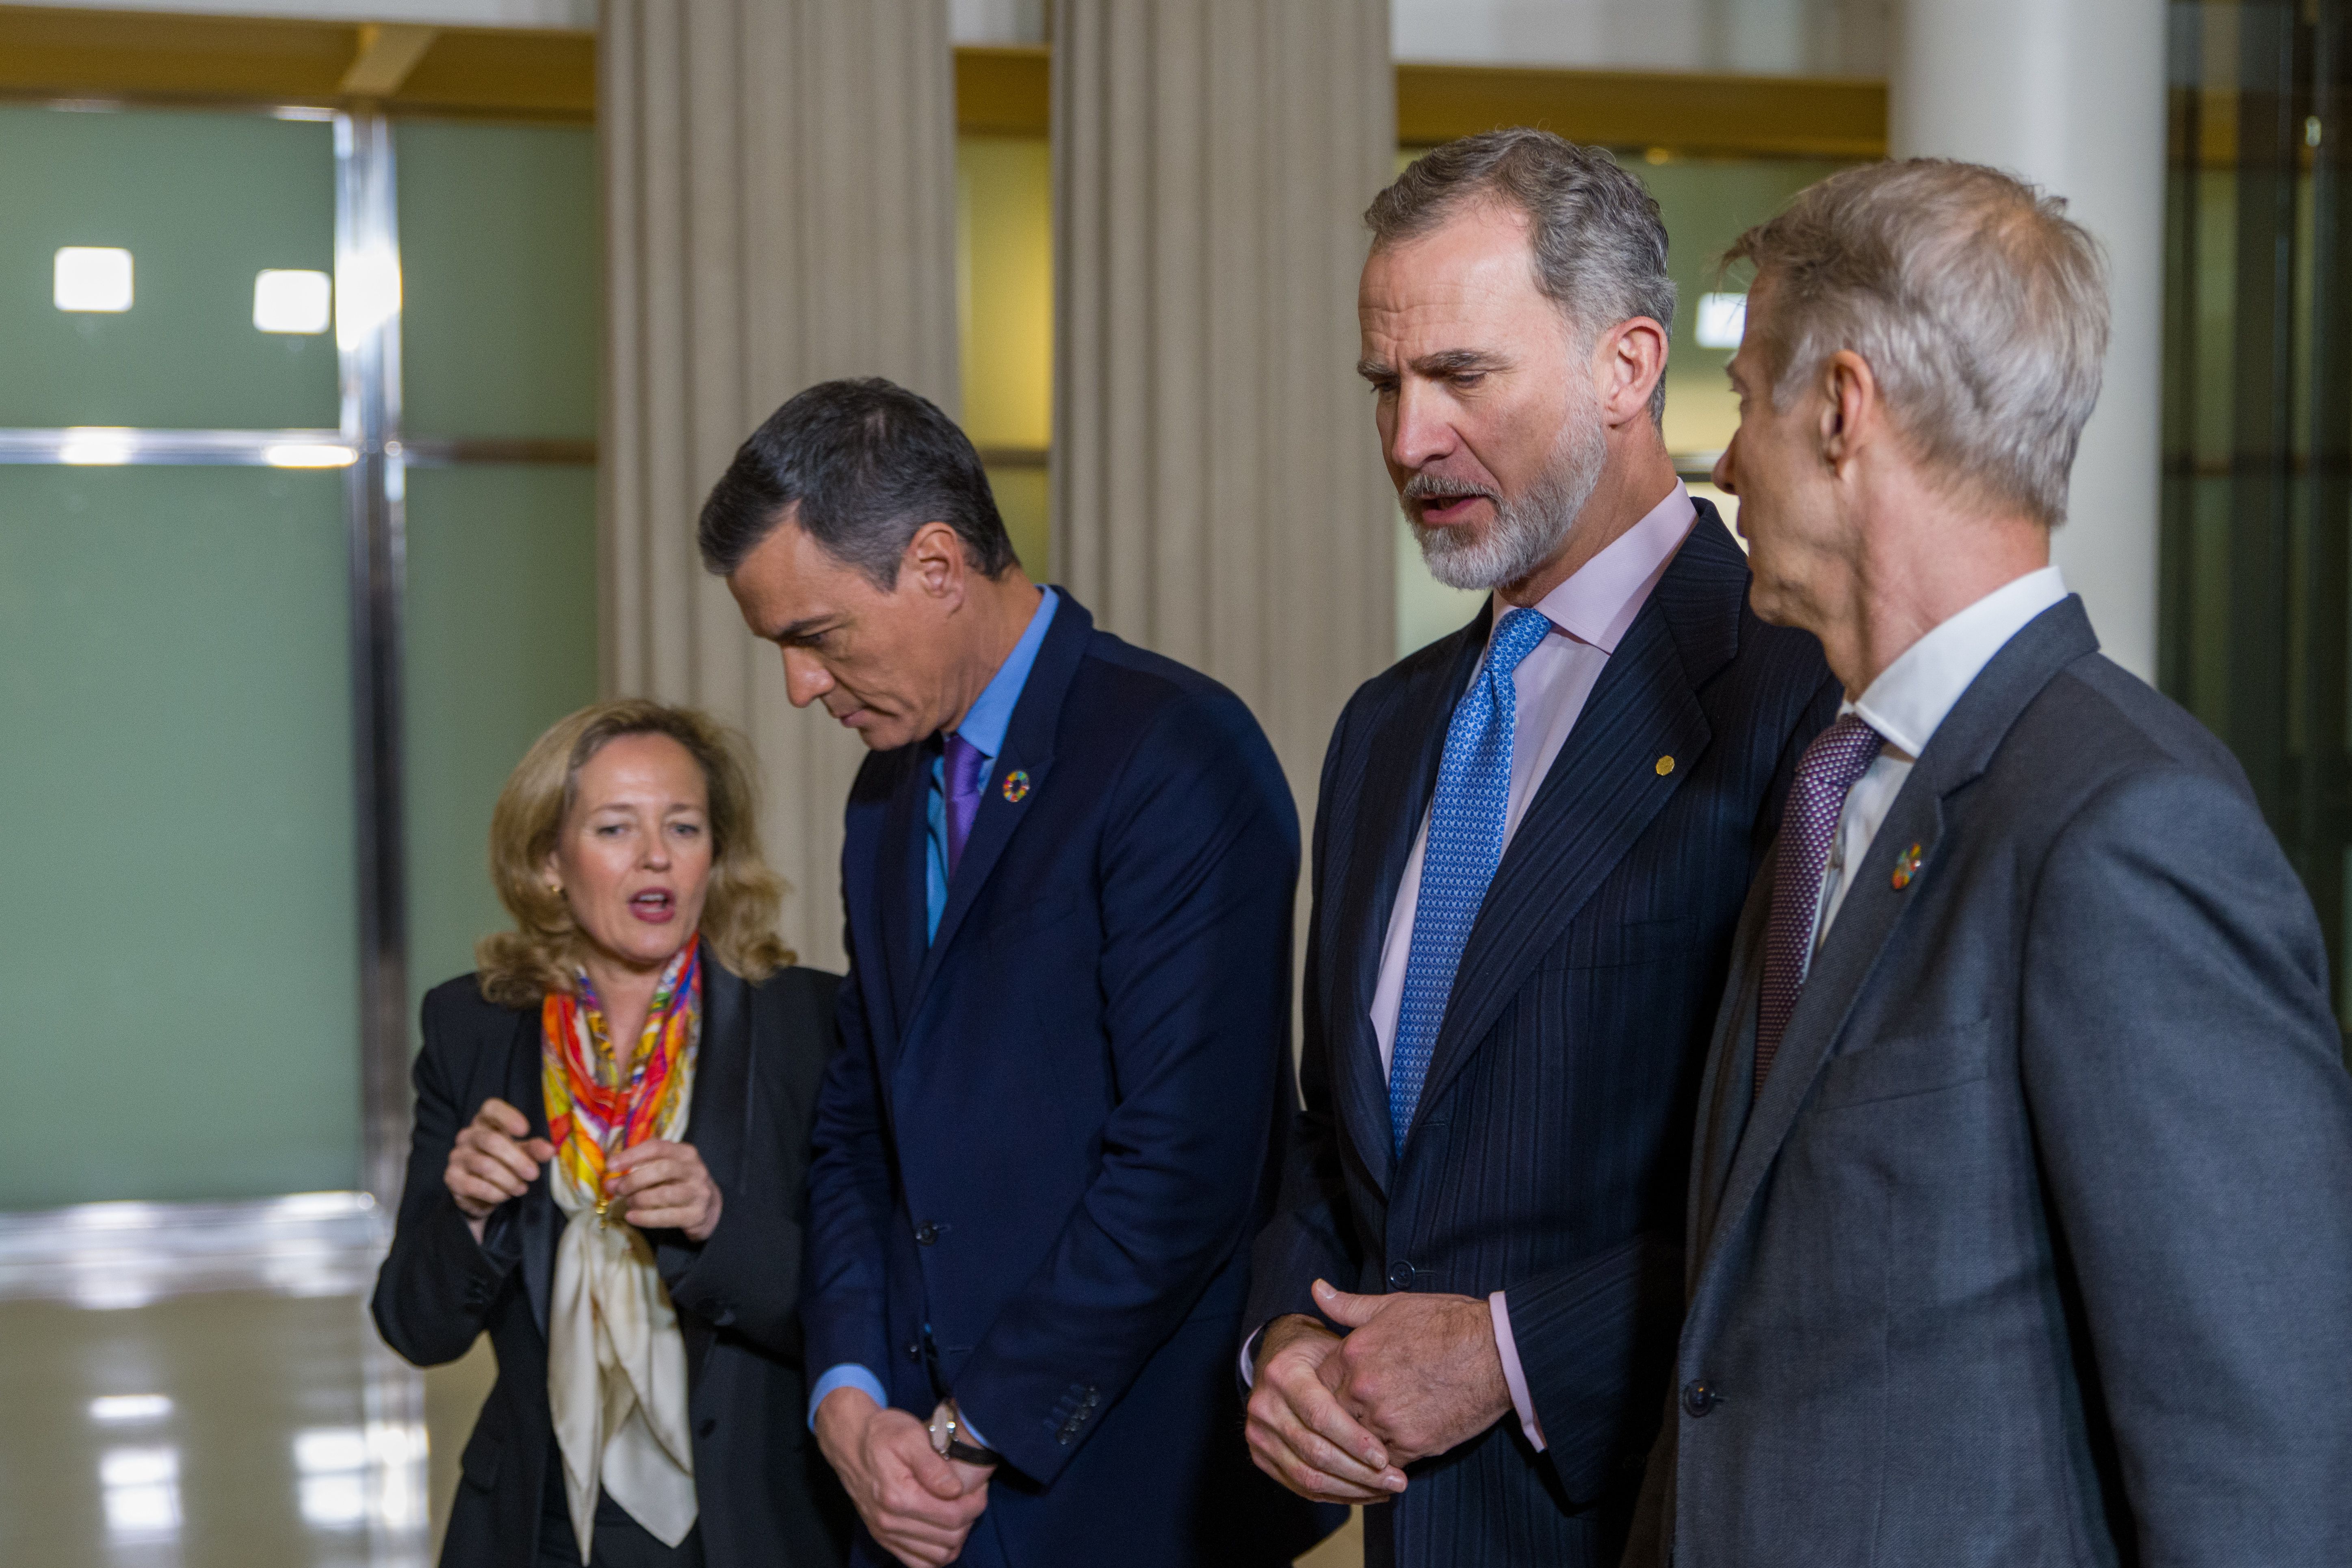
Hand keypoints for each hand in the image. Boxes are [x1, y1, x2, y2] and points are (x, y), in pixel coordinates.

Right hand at [446, 1097, 553, 1241]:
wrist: (479, 1193)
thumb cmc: (503, 1163)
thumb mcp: (521, 1153)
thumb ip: (534, 1150)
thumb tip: (550, 1150)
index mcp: (485, 1122)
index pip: (491, 1108)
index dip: (508, 1116)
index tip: (525, 1130)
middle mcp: (468, 1135)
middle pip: (492, 1141)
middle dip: (517, 1160)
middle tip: (533, 1174)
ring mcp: (457, 1156)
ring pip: (485, 1165)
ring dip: (508, 1180)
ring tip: (521, 1188)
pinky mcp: (451, 1177)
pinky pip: (474, 1185)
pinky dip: (494, 1193)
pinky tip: (504, 1195)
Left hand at [608, 1138, 722, 1241]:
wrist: (710, 1207)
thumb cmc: (680, 1183)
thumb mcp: (667, 1168)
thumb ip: (642, 1169)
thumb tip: (610, 1182)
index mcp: (685, 1153)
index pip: (657, 1147)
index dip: (632, 1155)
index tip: (610, 1165)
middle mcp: (695, 1170)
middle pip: (662, 1170)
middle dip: (634, 1180)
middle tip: (616, 1189)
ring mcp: (698, 1193)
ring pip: (664, 1195)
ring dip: (638, 1199)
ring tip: (627, 1203)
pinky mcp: (696, 1215)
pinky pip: (667, 1217)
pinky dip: (645, 1218)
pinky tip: (632, 1217)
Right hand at [814, 1387, 989, 1566]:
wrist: (850, 1441)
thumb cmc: (882, 1434)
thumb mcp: (909, 1436)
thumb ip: (933, 1465)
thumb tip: (955, 1490)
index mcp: (898, 1497)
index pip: (954, 1516)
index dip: (976, 1504)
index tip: (980, 1487)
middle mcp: (889, 1522)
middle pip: (950, 1539)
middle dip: (969, 1518)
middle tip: (973, 1496)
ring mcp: (885, 1534)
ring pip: (938, 1557)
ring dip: (956, 1537)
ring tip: (958, 1511)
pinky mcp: (883, 1538)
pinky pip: (918, 1564)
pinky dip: (936, 1553)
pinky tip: (942, 1530)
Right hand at [1244, 1310, 1408, 1503]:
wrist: (1277, 1360)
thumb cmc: (1317, 1354)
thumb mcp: (1335, 1350)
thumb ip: (1356, 1375)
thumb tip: (1395, 1413)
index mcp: (1282, 1374)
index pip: (1320, 1416)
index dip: (1354, 1441)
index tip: (1385, 1458)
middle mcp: (1264, 1406)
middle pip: (1315, 1452)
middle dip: (1360, 1473)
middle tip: (1397, 1480)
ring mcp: (1258, 1434)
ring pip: (1308, 1476)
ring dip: (1351, 1490)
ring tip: (1386, 1489)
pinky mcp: (1260, 1455)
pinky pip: (1299, 1486)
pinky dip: (1334, 1494)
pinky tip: (1364, 1493)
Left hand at [1315, 1278, 1511, 1465]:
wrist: (1495, 1351)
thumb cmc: (1447, 1322)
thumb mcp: (1393, 1306)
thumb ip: (1349, 1306)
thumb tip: (1317, 1290)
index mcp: (1353, 1353)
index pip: (1319, 1381)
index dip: (1332, 1385)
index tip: (1347, 1385)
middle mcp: (1362, 1389)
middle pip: (1334, 1414)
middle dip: (1346, 1412)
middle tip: (1369, 1407)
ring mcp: (1386, 1420)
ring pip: (1358, 1441)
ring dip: (1366, 1436)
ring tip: (1387, 1425)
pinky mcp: (1412, 1445)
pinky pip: (1385, 1461)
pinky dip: (1389, 1456)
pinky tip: (1403, 1441)